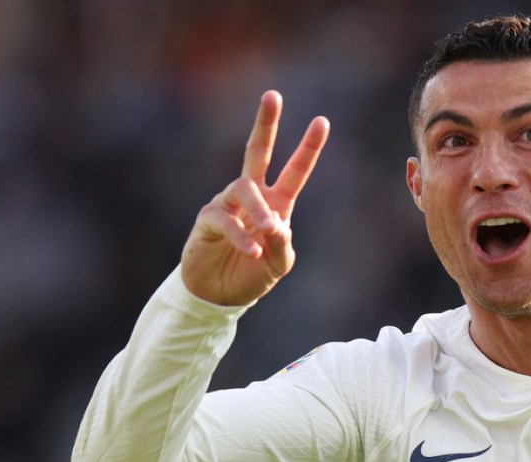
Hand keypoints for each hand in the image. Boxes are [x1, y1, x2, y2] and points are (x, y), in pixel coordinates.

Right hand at [181, 91, 329, 305]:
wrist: (219, 296)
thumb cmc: (252, 275)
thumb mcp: (279, 263)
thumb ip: (283, 244)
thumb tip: (276, 224)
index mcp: (276, 204)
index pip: (294, 171)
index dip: (308, 148)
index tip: (322, 121)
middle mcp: (252, 197)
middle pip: (257, 152)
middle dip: (266, 124)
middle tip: (273, 96)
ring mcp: (228, 204)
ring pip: (244, 188)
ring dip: (259, 208)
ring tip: (268, 228)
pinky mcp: (208, 219)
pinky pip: (225, 219)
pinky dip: (241, 236)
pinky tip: (252, 251)